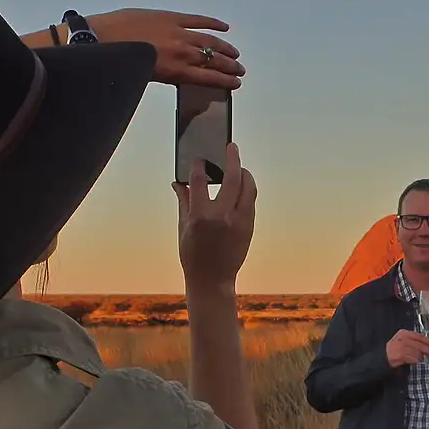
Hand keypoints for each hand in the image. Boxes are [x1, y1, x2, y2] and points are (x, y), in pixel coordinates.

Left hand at [88, 8, 244, 88]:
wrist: (102, 39)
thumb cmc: (119, 62)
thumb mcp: (145, 74)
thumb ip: (165, 73)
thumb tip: (178, 71)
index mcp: (175, 70)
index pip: (207, 77)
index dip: (224, 81)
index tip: (236, 84)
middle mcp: (181, 52)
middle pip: (212, 60)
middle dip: (229, 67)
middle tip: (240, 70)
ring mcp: (177, 32)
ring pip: (209, 41)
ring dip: (225, 48)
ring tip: (235, 54)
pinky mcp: (170, 17)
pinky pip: (197, 19)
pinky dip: (212, 23)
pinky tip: (224, 27)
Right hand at [172, 143, 256, 290]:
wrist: (212, 280)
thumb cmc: (193, 256)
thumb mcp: (183, 228)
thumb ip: (184, 201)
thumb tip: (178, 182)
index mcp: (200, 217)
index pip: (198, 182)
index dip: (198, 166)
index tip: (199, 158)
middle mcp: (222, 217)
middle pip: (233, 178)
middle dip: (233, 159)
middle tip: (231, 147)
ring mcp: (239, 222)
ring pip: (249, 188)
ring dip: (245, 174)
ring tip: (239, 167)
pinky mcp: (249, 227)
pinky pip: (251, 201)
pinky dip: (247, 190)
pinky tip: (241, 187)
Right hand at [385, 330, 428, 366]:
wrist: (383, 356)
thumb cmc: (394, 348)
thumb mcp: (402, 339)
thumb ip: (412, 340)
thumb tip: (427, 343)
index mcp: (404, 333)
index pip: (420, 336)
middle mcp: (403, 339)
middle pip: (420, 344)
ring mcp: (401, 347)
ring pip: (418, 352)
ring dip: (423, 356)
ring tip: (426, 359)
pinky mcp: (401, 355)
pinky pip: (413, 358)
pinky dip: (417, 360)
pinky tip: (418, 362)